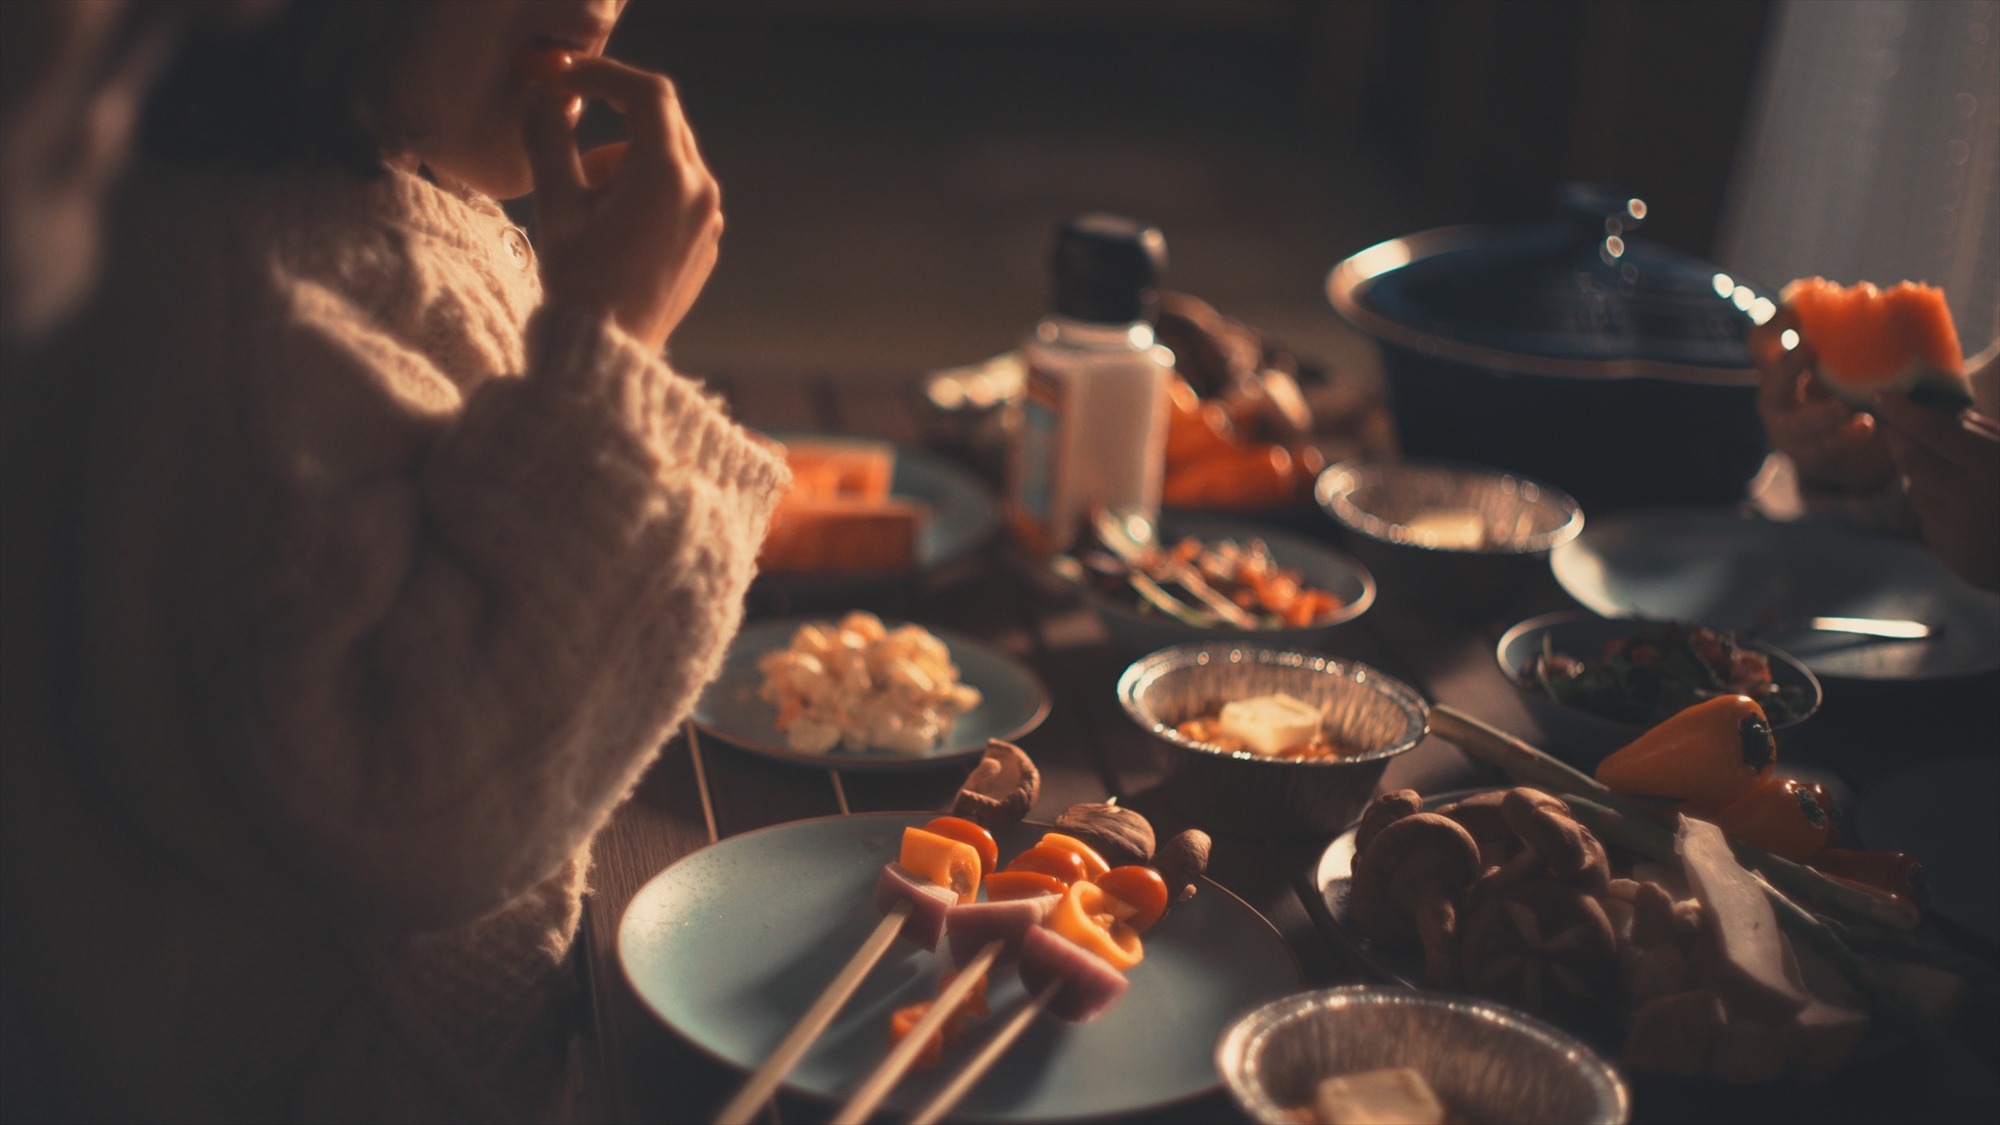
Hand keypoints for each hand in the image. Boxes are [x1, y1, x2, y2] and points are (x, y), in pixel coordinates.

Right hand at [522, 56, 720, 352]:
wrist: (609, 353)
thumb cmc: (581, 284)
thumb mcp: (556, 206)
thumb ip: (549, 139)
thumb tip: (543, 99)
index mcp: (668, 177)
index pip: (647, 94)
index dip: (603, 74)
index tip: (566, 77)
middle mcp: (700, 191)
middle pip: (662, 122)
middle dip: (614, 119)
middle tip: (570, 133)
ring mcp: (709, 218)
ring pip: (668, 159)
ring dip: (626, 162)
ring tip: (591, 209)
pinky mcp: (705, 240)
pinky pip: (677, 193)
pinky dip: (643, 191)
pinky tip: (613, 232)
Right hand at [1749, 310, 1896, 491]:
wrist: (1834, 448)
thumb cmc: (1832, 393)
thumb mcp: (1829, 367)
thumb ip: (1839, 343)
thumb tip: (1871, 297)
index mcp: (1775, 371)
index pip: (1759, 343)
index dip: (1774, 326)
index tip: (1797, 310)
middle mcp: (1774, 399)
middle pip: (1772, 381)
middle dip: (1789, 366)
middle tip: (1809, 348)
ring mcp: (1787, 430)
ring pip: (1798, 424)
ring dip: (1823, 414)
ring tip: (1848, 407)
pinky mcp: (1808, 455)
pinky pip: (1824, 448)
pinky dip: (1845, 438)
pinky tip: (1867, 426)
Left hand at [1871, 392, 1999, 590]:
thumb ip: (1984, 434)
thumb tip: (1941, 415)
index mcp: (1994, 467)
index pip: (1934, 432)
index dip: (1903, 412)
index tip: (1879, 396)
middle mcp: (1972, 502)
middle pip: (1912, 463)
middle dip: (1897, 440)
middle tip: (1889, 426)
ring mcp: (1962, 535)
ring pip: (1916, 494)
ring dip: (1922, 479)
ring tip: (1950, 476)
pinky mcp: (1958, 560)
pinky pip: (1931, 525)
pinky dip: (1941, 514)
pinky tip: (1970, 516)